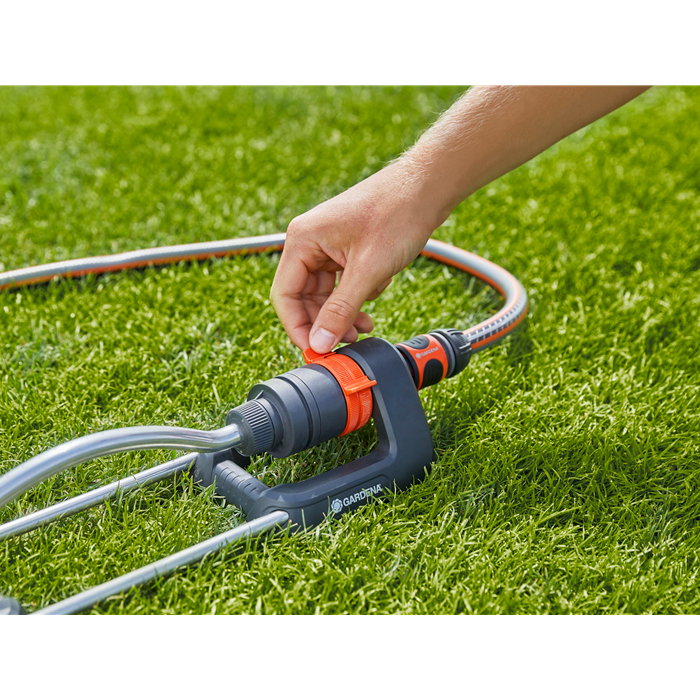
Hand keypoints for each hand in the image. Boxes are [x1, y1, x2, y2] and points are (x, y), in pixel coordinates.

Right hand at [270, 163, 440, 352]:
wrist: (427, 187)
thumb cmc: (397, 215)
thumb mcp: (368, 271)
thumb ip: (340, 310)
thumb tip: (319, 342)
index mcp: (302, 240)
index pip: (285, 295)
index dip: (298, 326)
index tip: (316, 350)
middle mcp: (309, 242)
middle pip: (303, 296)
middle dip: (325, 322)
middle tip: (347, 342)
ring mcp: (327, 245)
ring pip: (324, 293)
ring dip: (343, 313)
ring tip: (363, 328)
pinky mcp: (345, 248)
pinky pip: (341, 283)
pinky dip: (355, 297)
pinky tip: (373, 299)